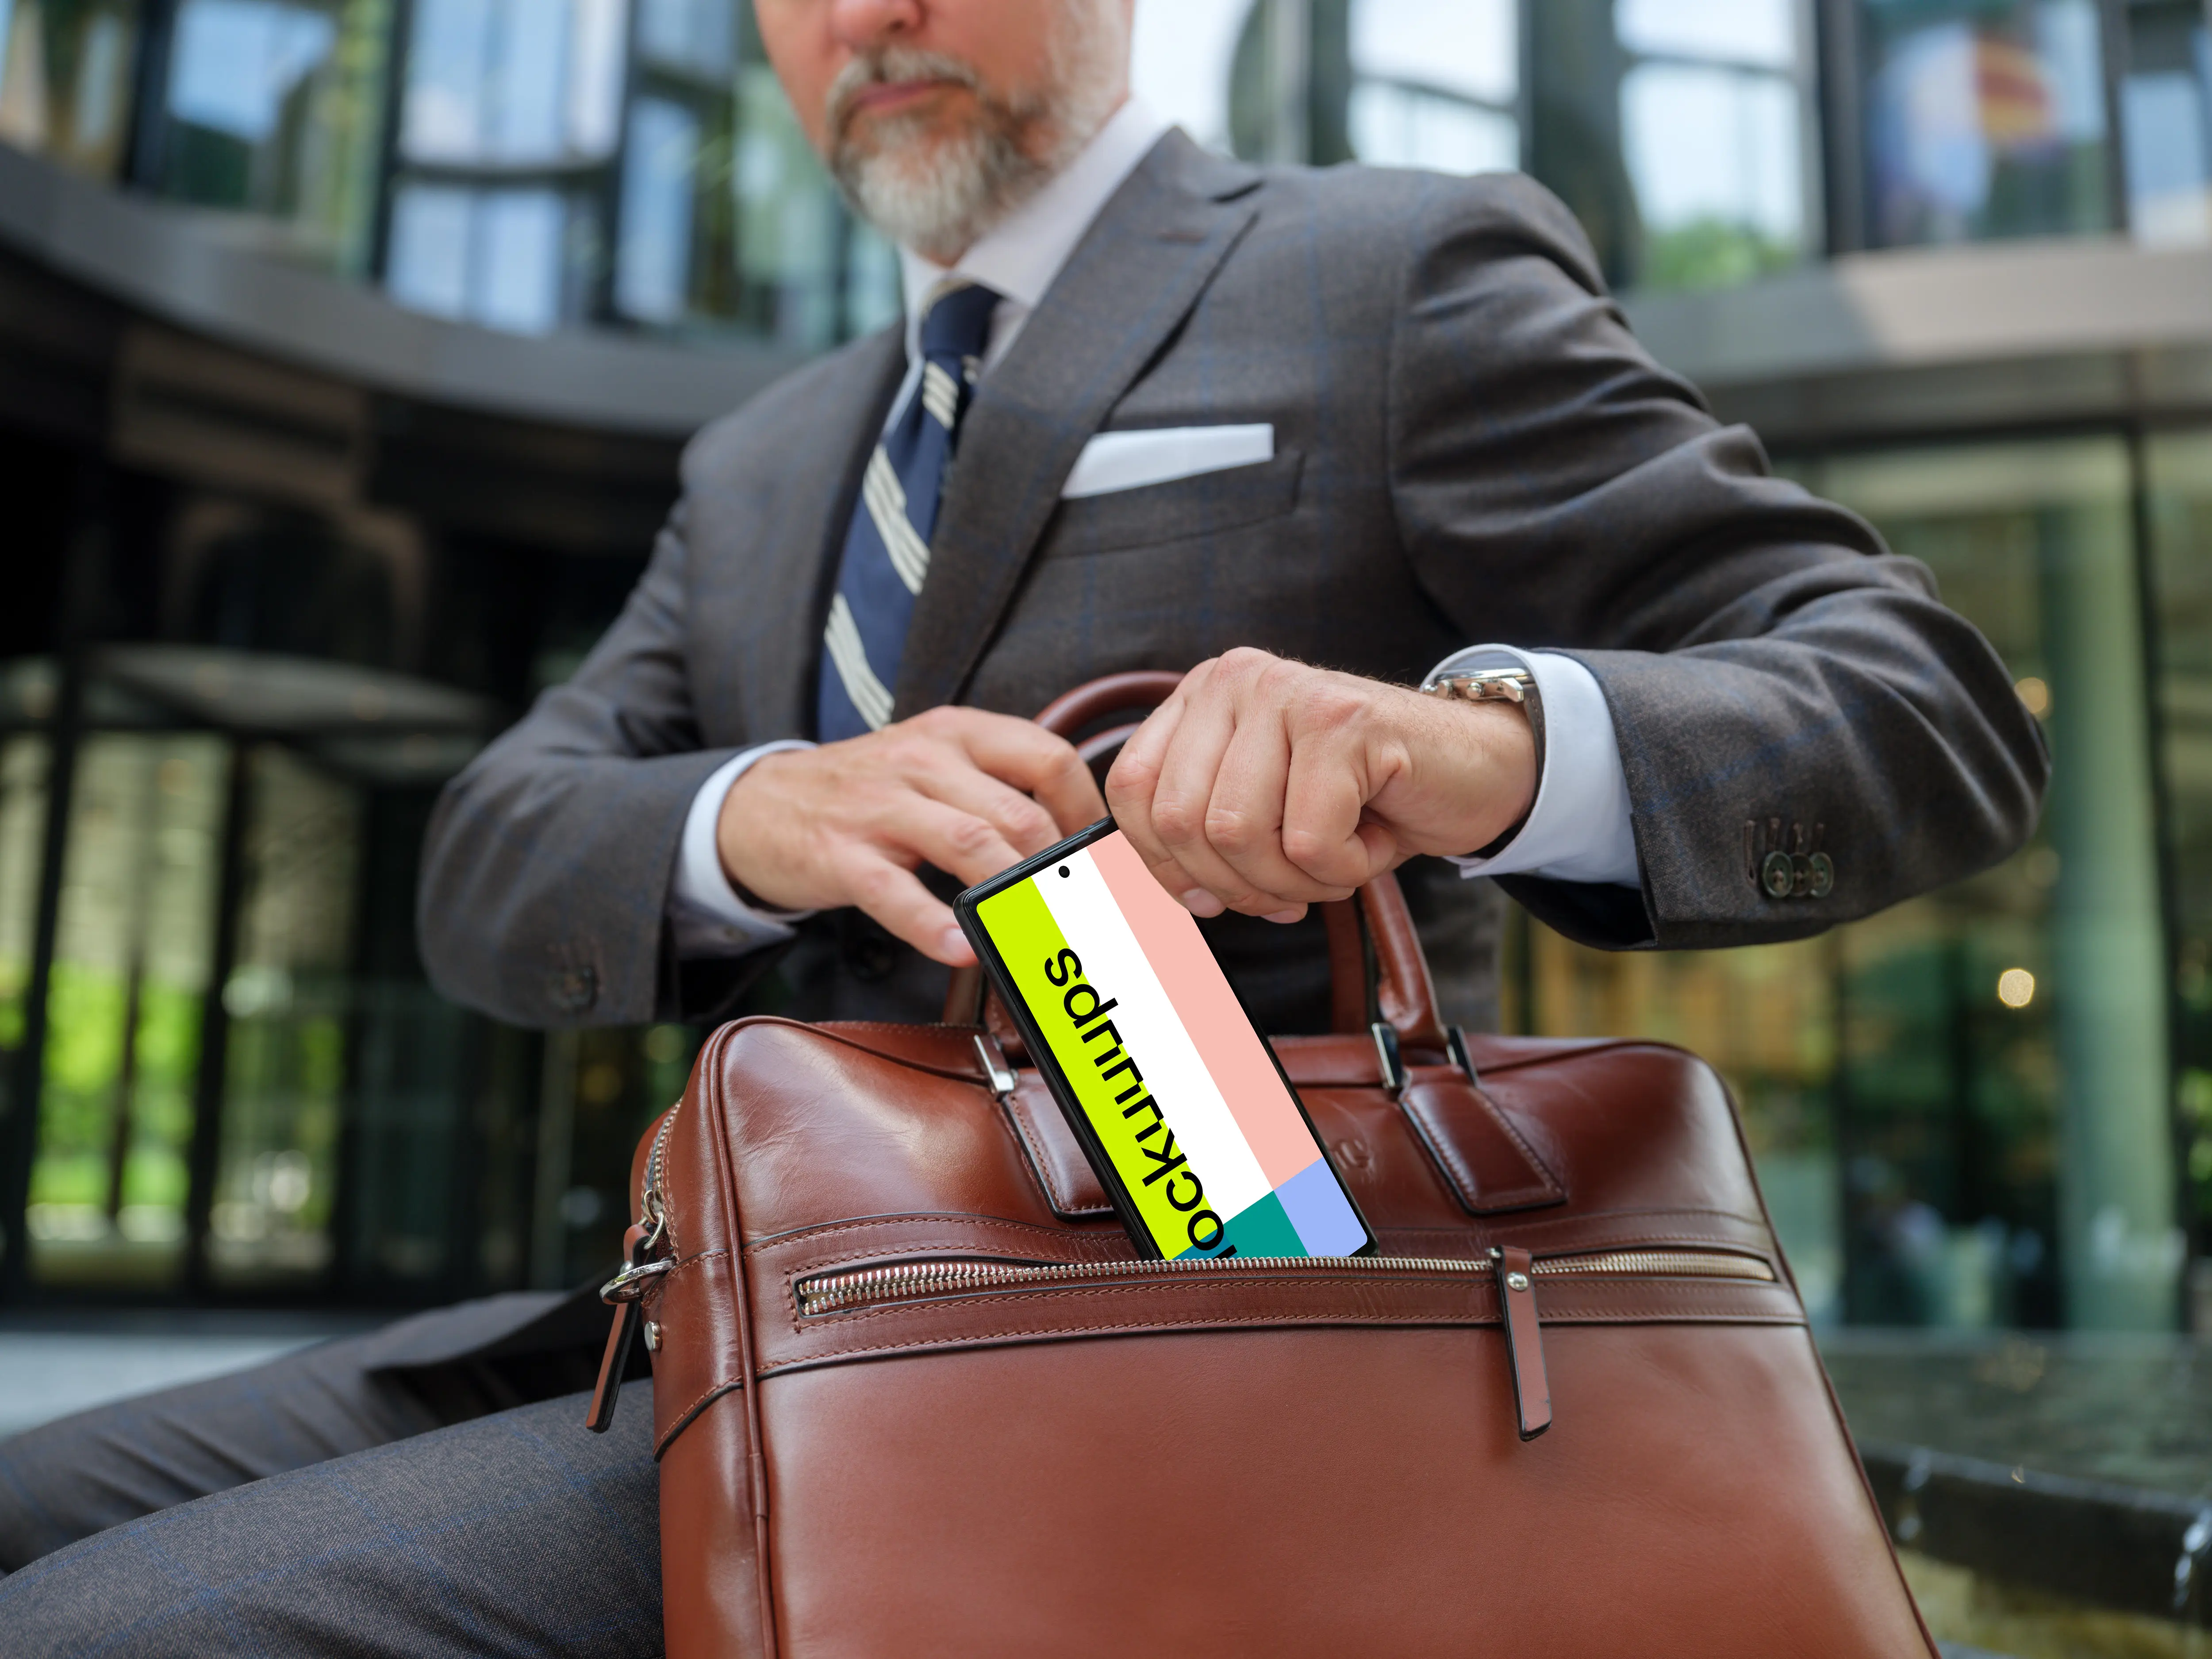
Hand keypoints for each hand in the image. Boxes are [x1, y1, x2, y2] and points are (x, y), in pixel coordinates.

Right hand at [717, 707, 1105, 965]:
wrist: (760, 803)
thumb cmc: (868, 792)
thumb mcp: (934, 764)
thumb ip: (998, 787)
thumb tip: (1081, 842)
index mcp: (958, 733)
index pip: (1049, 758)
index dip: (1088, 813)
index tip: (1106, 862)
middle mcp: (924, 760)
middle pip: (1019, 813)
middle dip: (1064, 872)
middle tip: (1092, 917)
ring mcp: (880, 806)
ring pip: (971, 845)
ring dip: (1017, 896)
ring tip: (1049, 935)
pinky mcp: (841, 854)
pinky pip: (896, 894)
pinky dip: (935, 927)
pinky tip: (964, 949)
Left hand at [1105, 648, 1536, 922]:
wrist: (1477, 772)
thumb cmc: (1366, 802)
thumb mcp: (1267, 816)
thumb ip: (1204, 840)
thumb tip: (1178, 902)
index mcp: (1202, 697)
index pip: (1133, 792)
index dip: (1165, 866)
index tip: (1213, 898)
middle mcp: (1235, 679)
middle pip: (1182, 821)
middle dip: (1238, 883)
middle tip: (1295, 887)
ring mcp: (1288, 692)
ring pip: (1238, 833)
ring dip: (1294, 879)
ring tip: (1338, 858)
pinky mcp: (1342, 719)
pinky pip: (1309, 840)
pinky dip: (1345, 870)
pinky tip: (1374, 838)